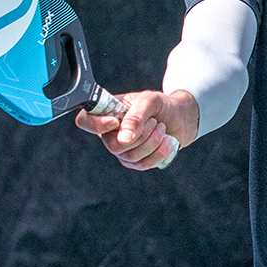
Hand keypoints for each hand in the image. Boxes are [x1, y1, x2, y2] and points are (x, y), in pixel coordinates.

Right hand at [74, 89, 199, 170]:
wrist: (181, 118)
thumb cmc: (162, 106)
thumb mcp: (150, 101)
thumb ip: (135, 116)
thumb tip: (123, 139)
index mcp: (107, 112)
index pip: (85, 121)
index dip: (96, 125)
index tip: (115, 122)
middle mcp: (110, 133)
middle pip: (113, 145)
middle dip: (140, 134)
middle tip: (154, 121)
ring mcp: (122, 150)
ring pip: (130, 156)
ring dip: (152, 141)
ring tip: (161, 128)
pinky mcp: (136, 162)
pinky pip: (143, 164)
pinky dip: (159, 152)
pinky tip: (167, 140)